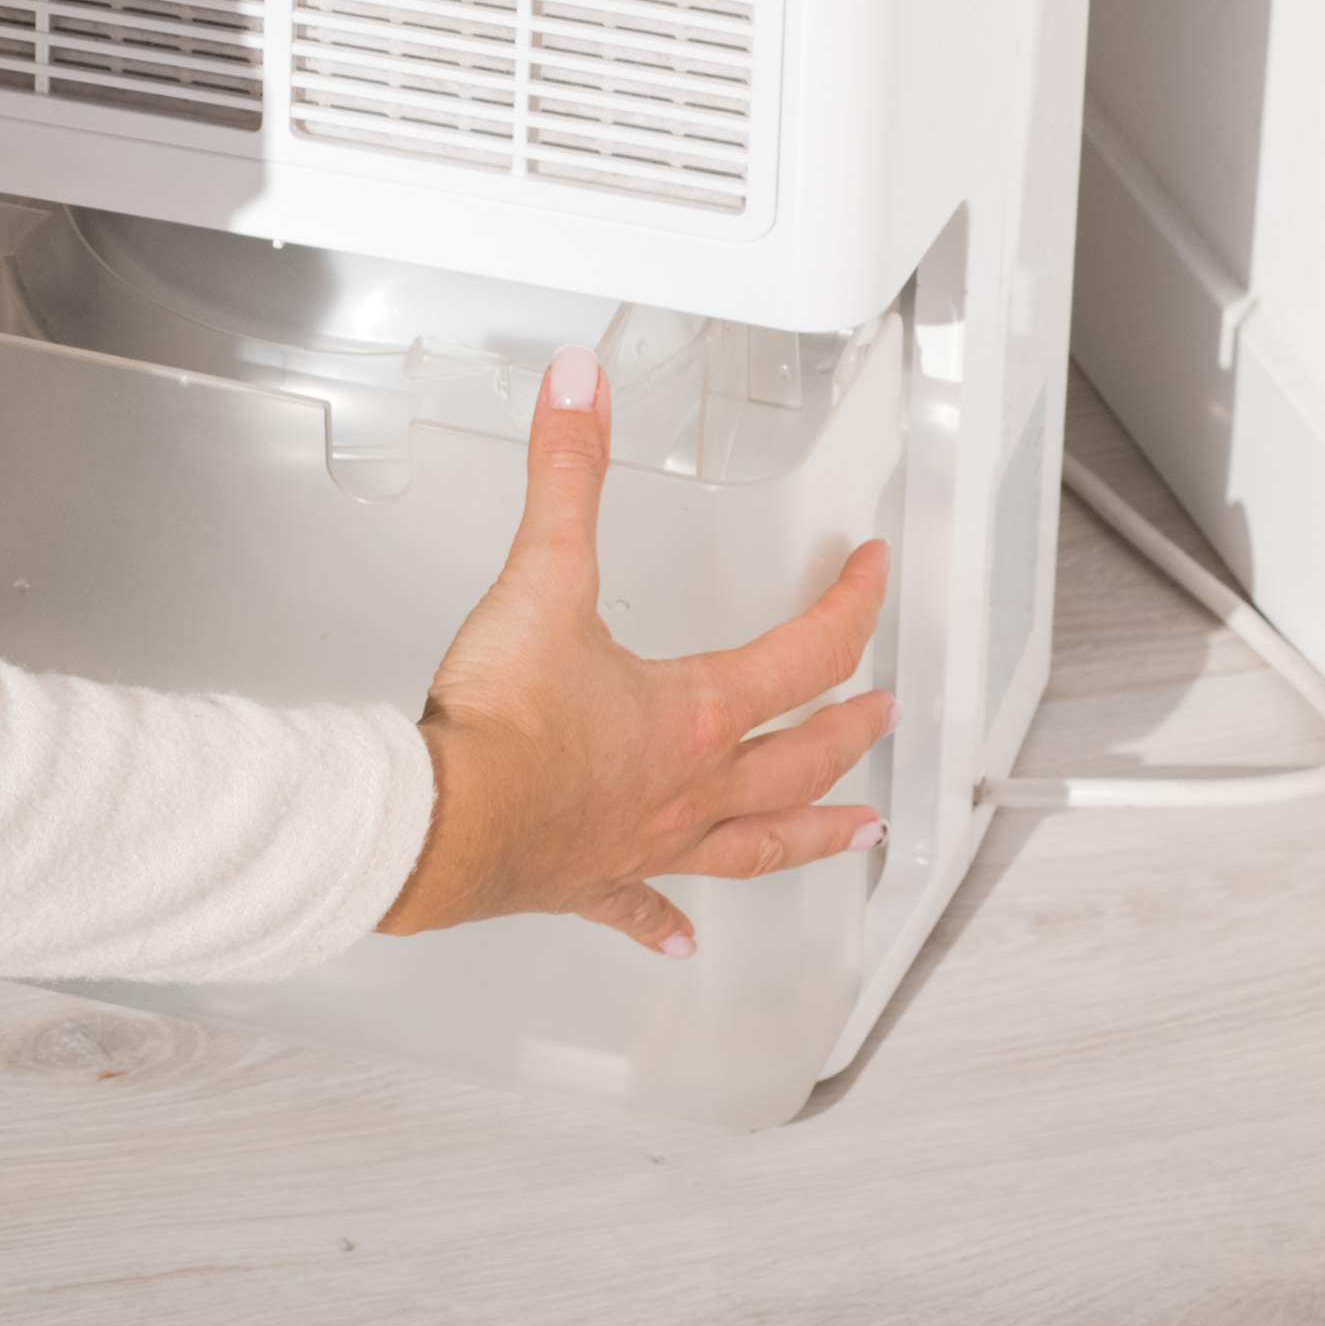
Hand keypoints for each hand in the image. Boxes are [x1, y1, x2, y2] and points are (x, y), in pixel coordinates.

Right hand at [377, 346, 892, 952]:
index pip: (805, 656)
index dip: (851, 605)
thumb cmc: (499, 722)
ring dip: (813, 834)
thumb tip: (581, 386)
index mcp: (695, 714)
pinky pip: (646, 905)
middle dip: (850, 729)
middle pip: (799, 760)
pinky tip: (683, 938)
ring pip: (756, 844)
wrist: (439, 821)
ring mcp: (649, 842)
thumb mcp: (541, 577)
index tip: (872, 573)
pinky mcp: (593, 881)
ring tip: (859, 835)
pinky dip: (667, 922)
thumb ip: (566, 475)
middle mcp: (691, 788)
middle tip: (885, 713)